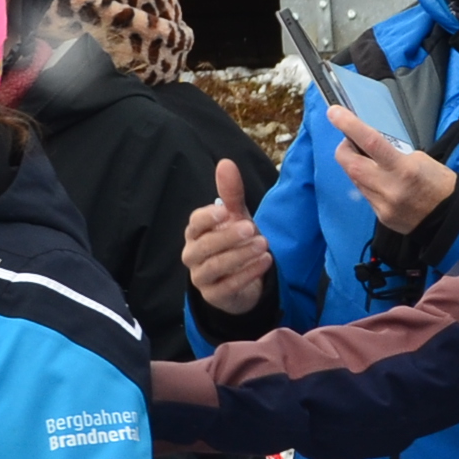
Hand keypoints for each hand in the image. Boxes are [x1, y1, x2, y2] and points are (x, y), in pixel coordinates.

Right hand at [181, 158, 273, 313]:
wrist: (243, 281)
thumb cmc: (235, 243)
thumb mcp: (236, 217)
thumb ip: (231, 193)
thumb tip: (226, 163)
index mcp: (195, 233)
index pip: (195, 223)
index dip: (208, 217)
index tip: (226, 210)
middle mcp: (193, 254)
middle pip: (204, 246)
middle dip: (228, 237)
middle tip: (252, 228)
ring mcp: (201, 277)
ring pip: (215, 267)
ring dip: (240, 255)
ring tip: (263, 245)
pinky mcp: (214, 296)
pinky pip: (229, 286)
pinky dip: (248, 274)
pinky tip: (266, 262)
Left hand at [327, 105, 458, 233]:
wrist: (451, 220)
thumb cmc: (440, 184)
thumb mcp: (420, 160)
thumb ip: (391, 153)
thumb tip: (368, 147)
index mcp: (403, 169)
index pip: (370, 142)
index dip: (349, 126)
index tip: (334, 112)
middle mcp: (389, 188)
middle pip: (349, 163)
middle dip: (345, 148)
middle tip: (353, 142)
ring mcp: (382, 205)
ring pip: (354, 179)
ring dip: (357, 166)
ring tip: (373, 164)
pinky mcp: (381, 216)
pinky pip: (365, 194)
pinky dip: (368, 183)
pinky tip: (384, 184)